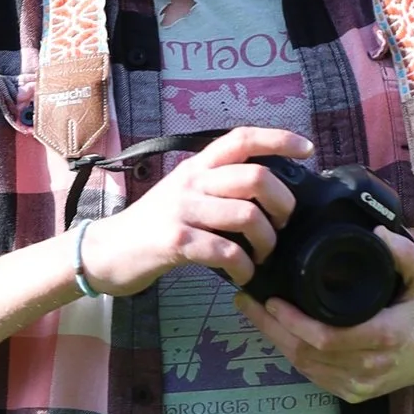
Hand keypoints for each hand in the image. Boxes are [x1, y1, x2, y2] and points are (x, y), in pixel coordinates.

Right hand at [84, 125, 307, 298]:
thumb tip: (265, 194)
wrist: (105, 252)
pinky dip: (244, 267)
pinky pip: (226, 252)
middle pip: (256, 178)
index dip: (279, 139)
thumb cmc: (152, 226)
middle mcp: (192, 181)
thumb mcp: (183, 194)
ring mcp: (182, 210)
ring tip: (261, 256)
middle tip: (282, 226)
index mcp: (197, 166)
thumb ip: (217, 187)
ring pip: (247, 216)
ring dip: (266, 242)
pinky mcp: (176, 241)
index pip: (242, 138)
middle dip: (283, 205)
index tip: (307, 149)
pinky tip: (242, 274)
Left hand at [235, 235, 413, 400]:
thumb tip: (375, 234)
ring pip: (305, 367)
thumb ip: (404, 253)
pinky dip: (292, 354)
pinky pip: (313, 376)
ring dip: (276, 341)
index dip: (293, 322)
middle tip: (248, 302)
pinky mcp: (352, 394)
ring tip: (256, 313)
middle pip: (306, 353)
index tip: (271, 299)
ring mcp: (359, 385)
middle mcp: (368, 367)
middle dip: (271, 328)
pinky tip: (279, 333)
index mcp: (383, 337)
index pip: (326, 338)